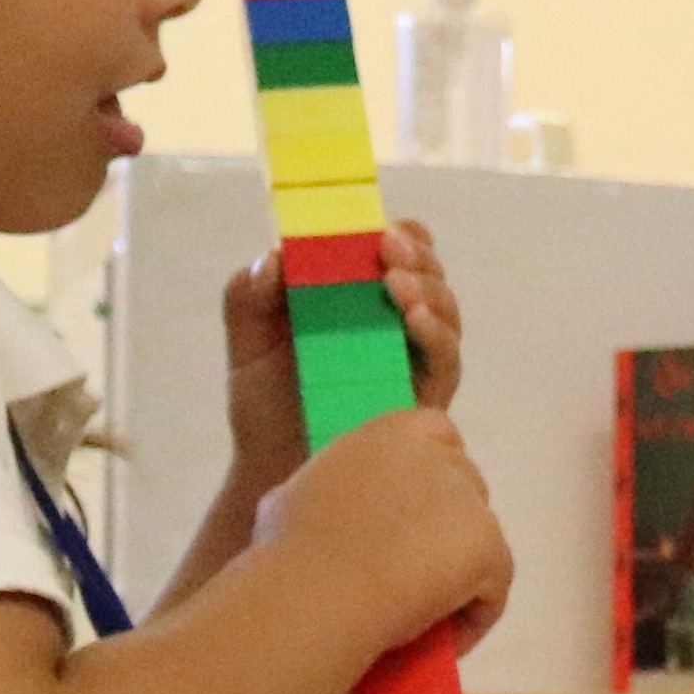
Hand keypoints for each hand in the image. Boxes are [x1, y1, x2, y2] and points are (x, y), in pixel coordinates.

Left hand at [219, 223, 468, 486]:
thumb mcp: (245, 343)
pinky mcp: (427, 394)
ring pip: (444, 308)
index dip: (395, 232)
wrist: (274, 469)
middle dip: (415, 253)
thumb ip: (246, 297)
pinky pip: (447, 358)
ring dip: (427, 287)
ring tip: (397, 283)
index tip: (377, 223)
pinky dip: (437, 334)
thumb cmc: (265, 406)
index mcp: (356, 301)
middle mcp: (393, 323)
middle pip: (426, 273)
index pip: (391, 253)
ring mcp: (414, 358)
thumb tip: (276, 256)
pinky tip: (416, 320)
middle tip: (388, 246)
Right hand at [251, 407, 512, 651]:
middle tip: (418, 576)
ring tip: (424, 619)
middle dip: (450, 529)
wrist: (313, 592)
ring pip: (479, 544)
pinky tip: (441, 645)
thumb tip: (329, 508)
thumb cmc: (289, 552)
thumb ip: (333, 490)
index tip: (412, 520)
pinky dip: (471, 621)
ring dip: (460, 577)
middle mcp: (439, 455)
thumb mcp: (296, 497)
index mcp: (392, 430)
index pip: (437, 435)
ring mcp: (469, 501)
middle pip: (467, 489)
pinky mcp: (490, 546)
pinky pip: (491, 591)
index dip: (432, 478)